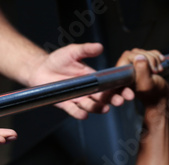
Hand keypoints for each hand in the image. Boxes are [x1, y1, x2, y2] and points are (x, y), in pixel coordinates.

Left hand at [27, 43, 157, 118]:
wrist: (40, 69)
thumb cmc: (57, 60)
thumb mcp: (73, 52)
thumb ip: (86, 50)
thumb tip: (99, 46)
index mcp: (93, 78)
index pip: (110, 84)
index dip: (120, 89)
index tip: (129, 91)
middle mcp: (87, 90)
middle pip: (103, 97)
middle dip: (113, 99)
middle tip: (120, 101)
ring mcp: (76, 97)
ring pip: (90, 106)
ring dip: (98, 108)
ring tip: (105, 108)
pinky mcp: (65, 103)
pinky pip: (73, 110)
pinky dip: (79, 113)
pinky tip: (84, 115)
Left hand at [116, 49, 168, 109]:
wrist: (161, 96)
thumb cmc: (153, 94)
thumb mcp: (147, 83)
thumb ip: (141, 70)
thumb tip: (139, 57)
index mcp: (122, 76)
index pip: (126, 56)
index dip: (138, 58)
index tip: (149, 68)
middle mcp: (125, 71)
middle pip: (135, 53)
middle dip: (149, 59)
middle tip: (155, 71)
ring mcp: (133, 66)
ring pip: (142, 52)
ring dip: (154, 59)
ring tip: (158, 71)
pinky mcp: (141, 63)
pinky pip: (149, 52)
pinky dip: (157, 56)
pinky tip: (161, 63)